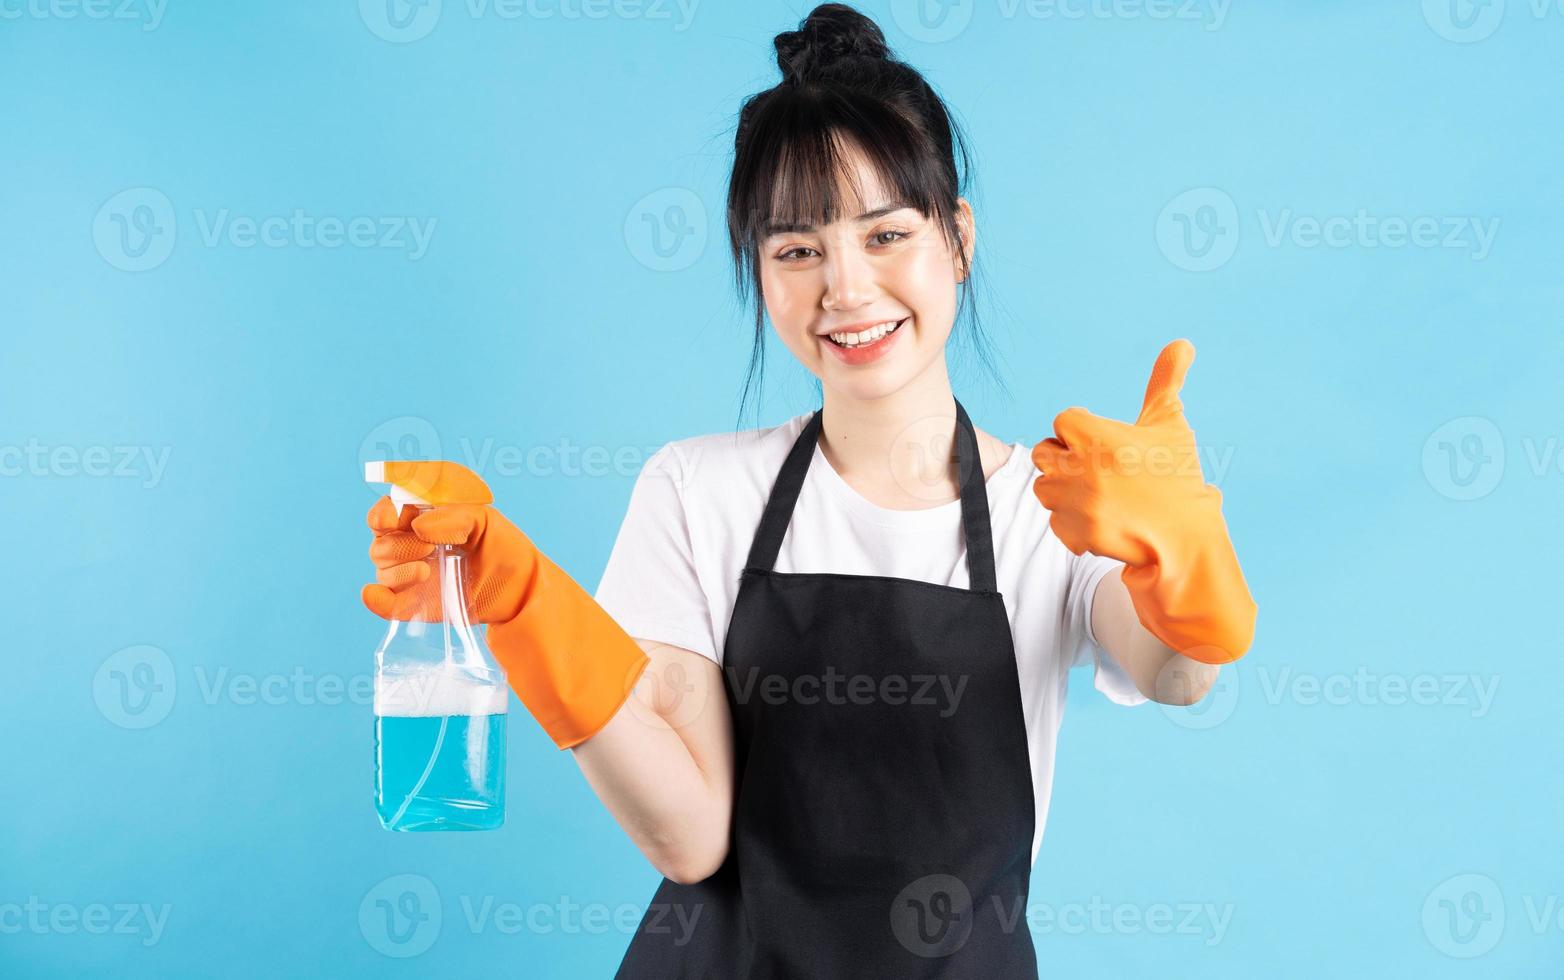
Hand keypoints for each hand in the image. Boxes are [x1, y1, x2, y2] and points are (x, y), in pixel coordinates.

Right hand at [362, 497, 535, 623]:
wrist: (519, 586)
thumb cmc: (501, 545)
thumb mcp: (484, 519)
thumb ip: (453, 516)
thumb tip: (418, 525)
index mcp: (420, 520)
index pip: (385, 514)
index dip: (382, 515)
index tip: (393, 518)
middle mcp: (409, 546)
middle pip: (381, 544)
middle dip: (400, 545)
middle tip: (429, 549)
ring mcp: (410, 576)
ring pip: (382, 570)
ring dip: (398, 570)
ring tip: (427, 571)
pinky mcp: (414, 604)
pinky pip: (383, 603)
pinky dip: (375, 599)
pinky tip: (377, 594)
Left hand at [1030, 339, 1209, 565]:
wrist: (1186, 540)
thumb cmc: (1178, 477)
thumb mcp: (1170, 425)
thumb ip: (1166, 381)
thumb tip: (1181, 343)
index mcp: (1095, 436)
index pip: (1064, 420)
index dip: (1083, 430)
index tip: (1105, 443)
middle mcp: (1078, 468)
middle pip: (1042, 451)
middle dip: (1065, 457)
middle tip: (1096, 468)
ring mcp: (1072, 503)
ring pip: (1044, 487)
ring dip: (1065, 489)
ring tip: (1099, 494)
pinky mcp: (1072, 534)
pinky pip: (1055, 521)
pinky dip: (1073, 522)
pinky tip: (1103, 519)